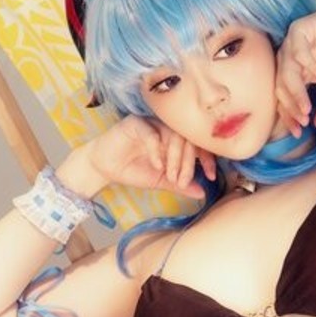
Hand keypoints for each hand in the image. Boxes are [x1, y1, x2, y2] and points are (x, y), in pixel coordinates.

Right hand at [81, 116, 216, 198]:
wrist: (104, 168)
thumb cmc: (133, 170)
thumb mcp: (161, 181)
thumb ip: (180, 185)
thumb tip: (203, 193)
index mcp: (176, 140)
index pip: (198, 144)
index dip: (207, 159)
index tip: (211, 176)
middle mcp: (166, 128)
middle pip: (188, 139)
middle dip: (188, 163)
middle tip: (181, 181)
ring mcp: (152, 123)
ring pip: (173, 135)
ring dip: (175, 158)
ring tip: (169, 176)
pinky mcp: (136, 123)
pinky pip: (152, 134)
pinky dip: (157, 151)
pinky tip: (156, 166)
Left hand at [275, 0, 315, 134]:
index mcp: (296, 74)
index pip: (285, 98)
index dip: (290, 116)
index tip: (299, 131)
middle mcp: (289, 61)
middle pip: (280, 87)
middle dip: (290, 108)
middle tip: (303, 120)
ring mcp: (291, 45)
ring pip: (284, 72)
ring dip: (295, 93)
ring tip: (307, 107)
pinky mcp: (298, 31)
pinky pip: (297, 52)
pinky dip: (308, 66)